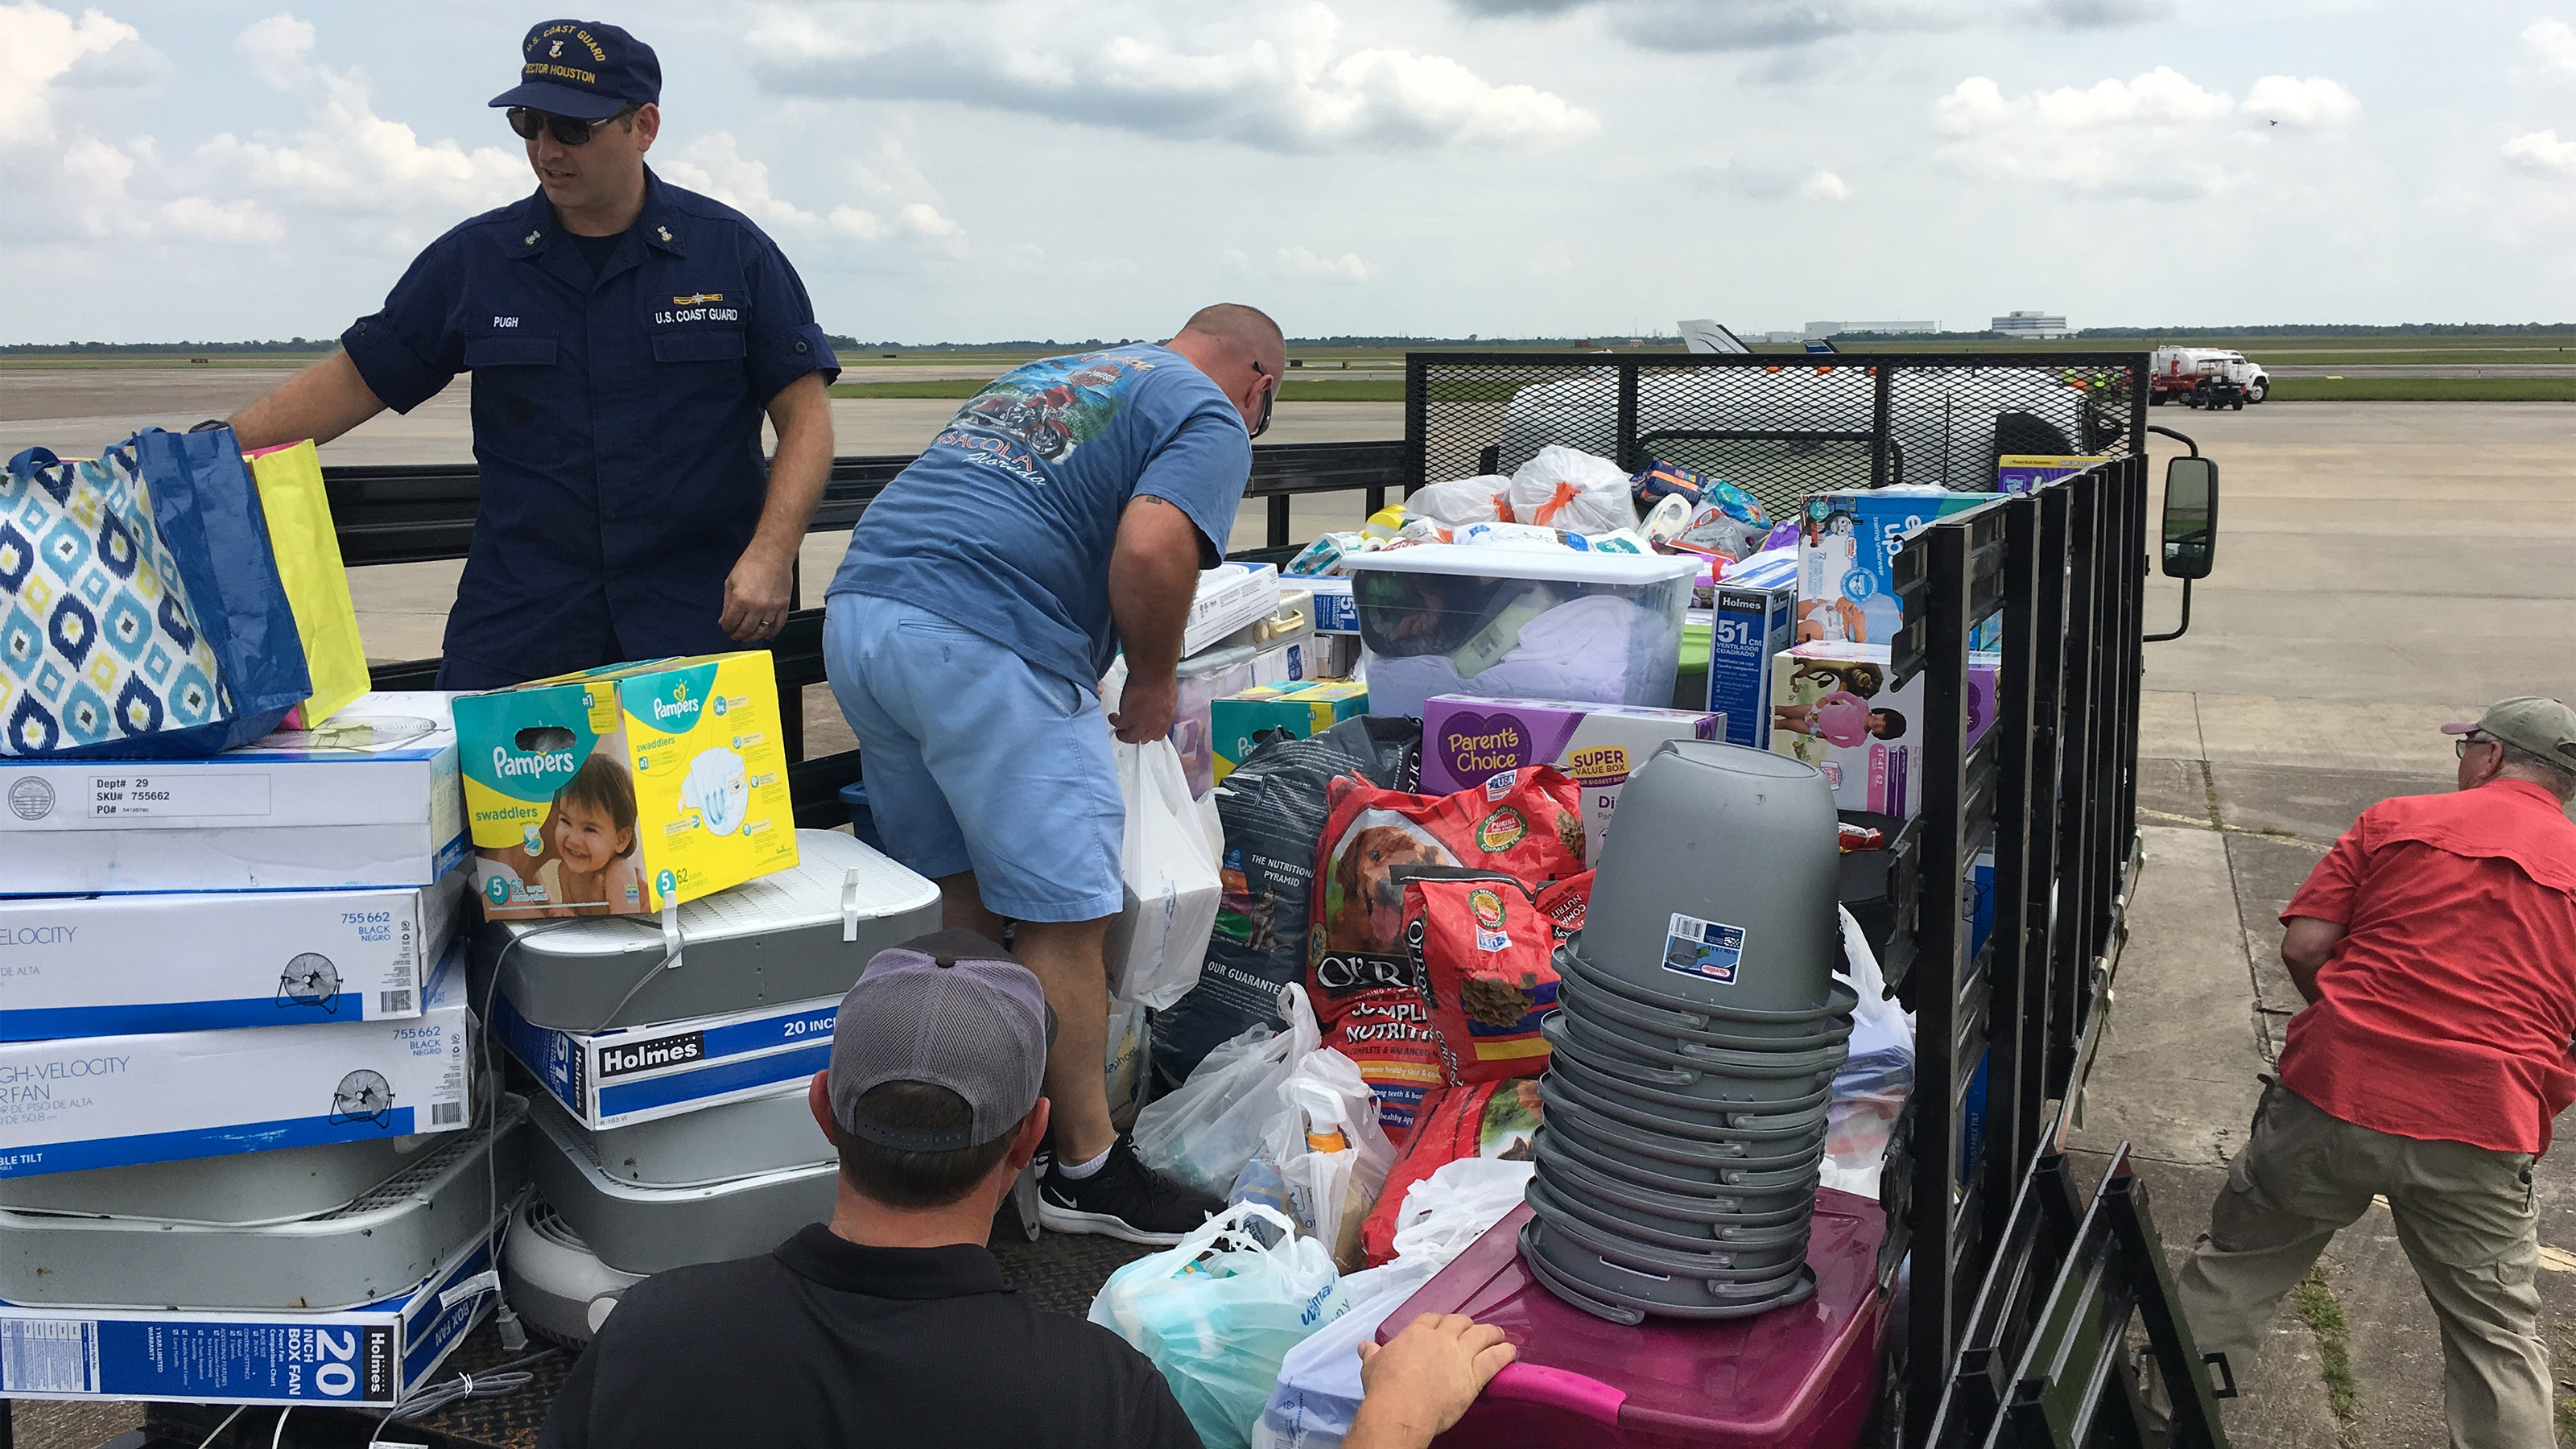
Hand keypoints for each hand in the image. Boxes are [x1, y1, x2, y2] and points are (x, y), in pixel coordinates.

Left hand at [721, 544, 793, 643]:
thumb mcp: (730, 582)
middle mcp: (756, 606)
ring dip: (753, 636)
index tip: (727, 628)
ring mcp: (772, 607)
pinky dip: (771, 632)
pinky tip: (766, 633)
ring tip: (749, 636)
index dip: (727, 628)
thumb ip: (726, 604)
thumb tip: (724, 620)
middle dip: (738, 634)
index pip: (731, 623)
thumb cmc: (753, 562)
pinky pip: (778, 626)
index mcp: (740, 599)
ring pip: (761, 631)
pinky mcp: (783, 606)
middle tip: (736, 635)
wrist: (772, 553)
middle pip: (745, 630)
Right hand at [1109, 670, 1177, 743]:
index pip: (1158, 735)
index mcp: (1165, 718)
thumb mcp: (1168, 697)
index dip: (1150, 733)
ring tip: (1119, 731)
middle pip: (1144, 738)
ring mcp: (1140, 723)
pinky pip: (1118, 724)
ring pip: (1130, 737)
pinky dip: (1114, 721)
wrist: (1153, 674)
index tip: (1145, 730)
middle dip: (1137, 735)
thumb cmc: (1162, 679)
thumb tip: (1158, 707)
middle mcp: (1154, 724)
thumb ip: (1162, 706)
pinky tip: (1113, 716)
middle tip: (1131, 732)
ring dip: (1124, 735)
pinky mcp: (1127, 718)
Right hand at [1346, 1314, 1514, 1448]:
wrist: (1402, 1408)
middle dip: (1466, 1325)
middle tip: (1470, 1331)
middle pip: (1459, 1322)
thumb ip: (1372, 1354)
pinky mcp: (1475, 1374)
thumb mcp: (1372, 1366)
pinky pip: (1495, 1358)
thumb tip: (1365, 1346)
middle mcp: (1441, 1338)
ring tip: (1498, 1335)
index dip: (1439, 1322)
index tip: (1441, 1328)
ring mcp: (1460, 1354)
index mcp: (1416, 1333)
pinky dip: (1504, 1353)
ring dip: (1491, 1333)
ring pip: (1482, 1334)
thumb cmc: (1384, 1388)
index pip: (1432, 1319)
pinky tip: (1510, 1352)